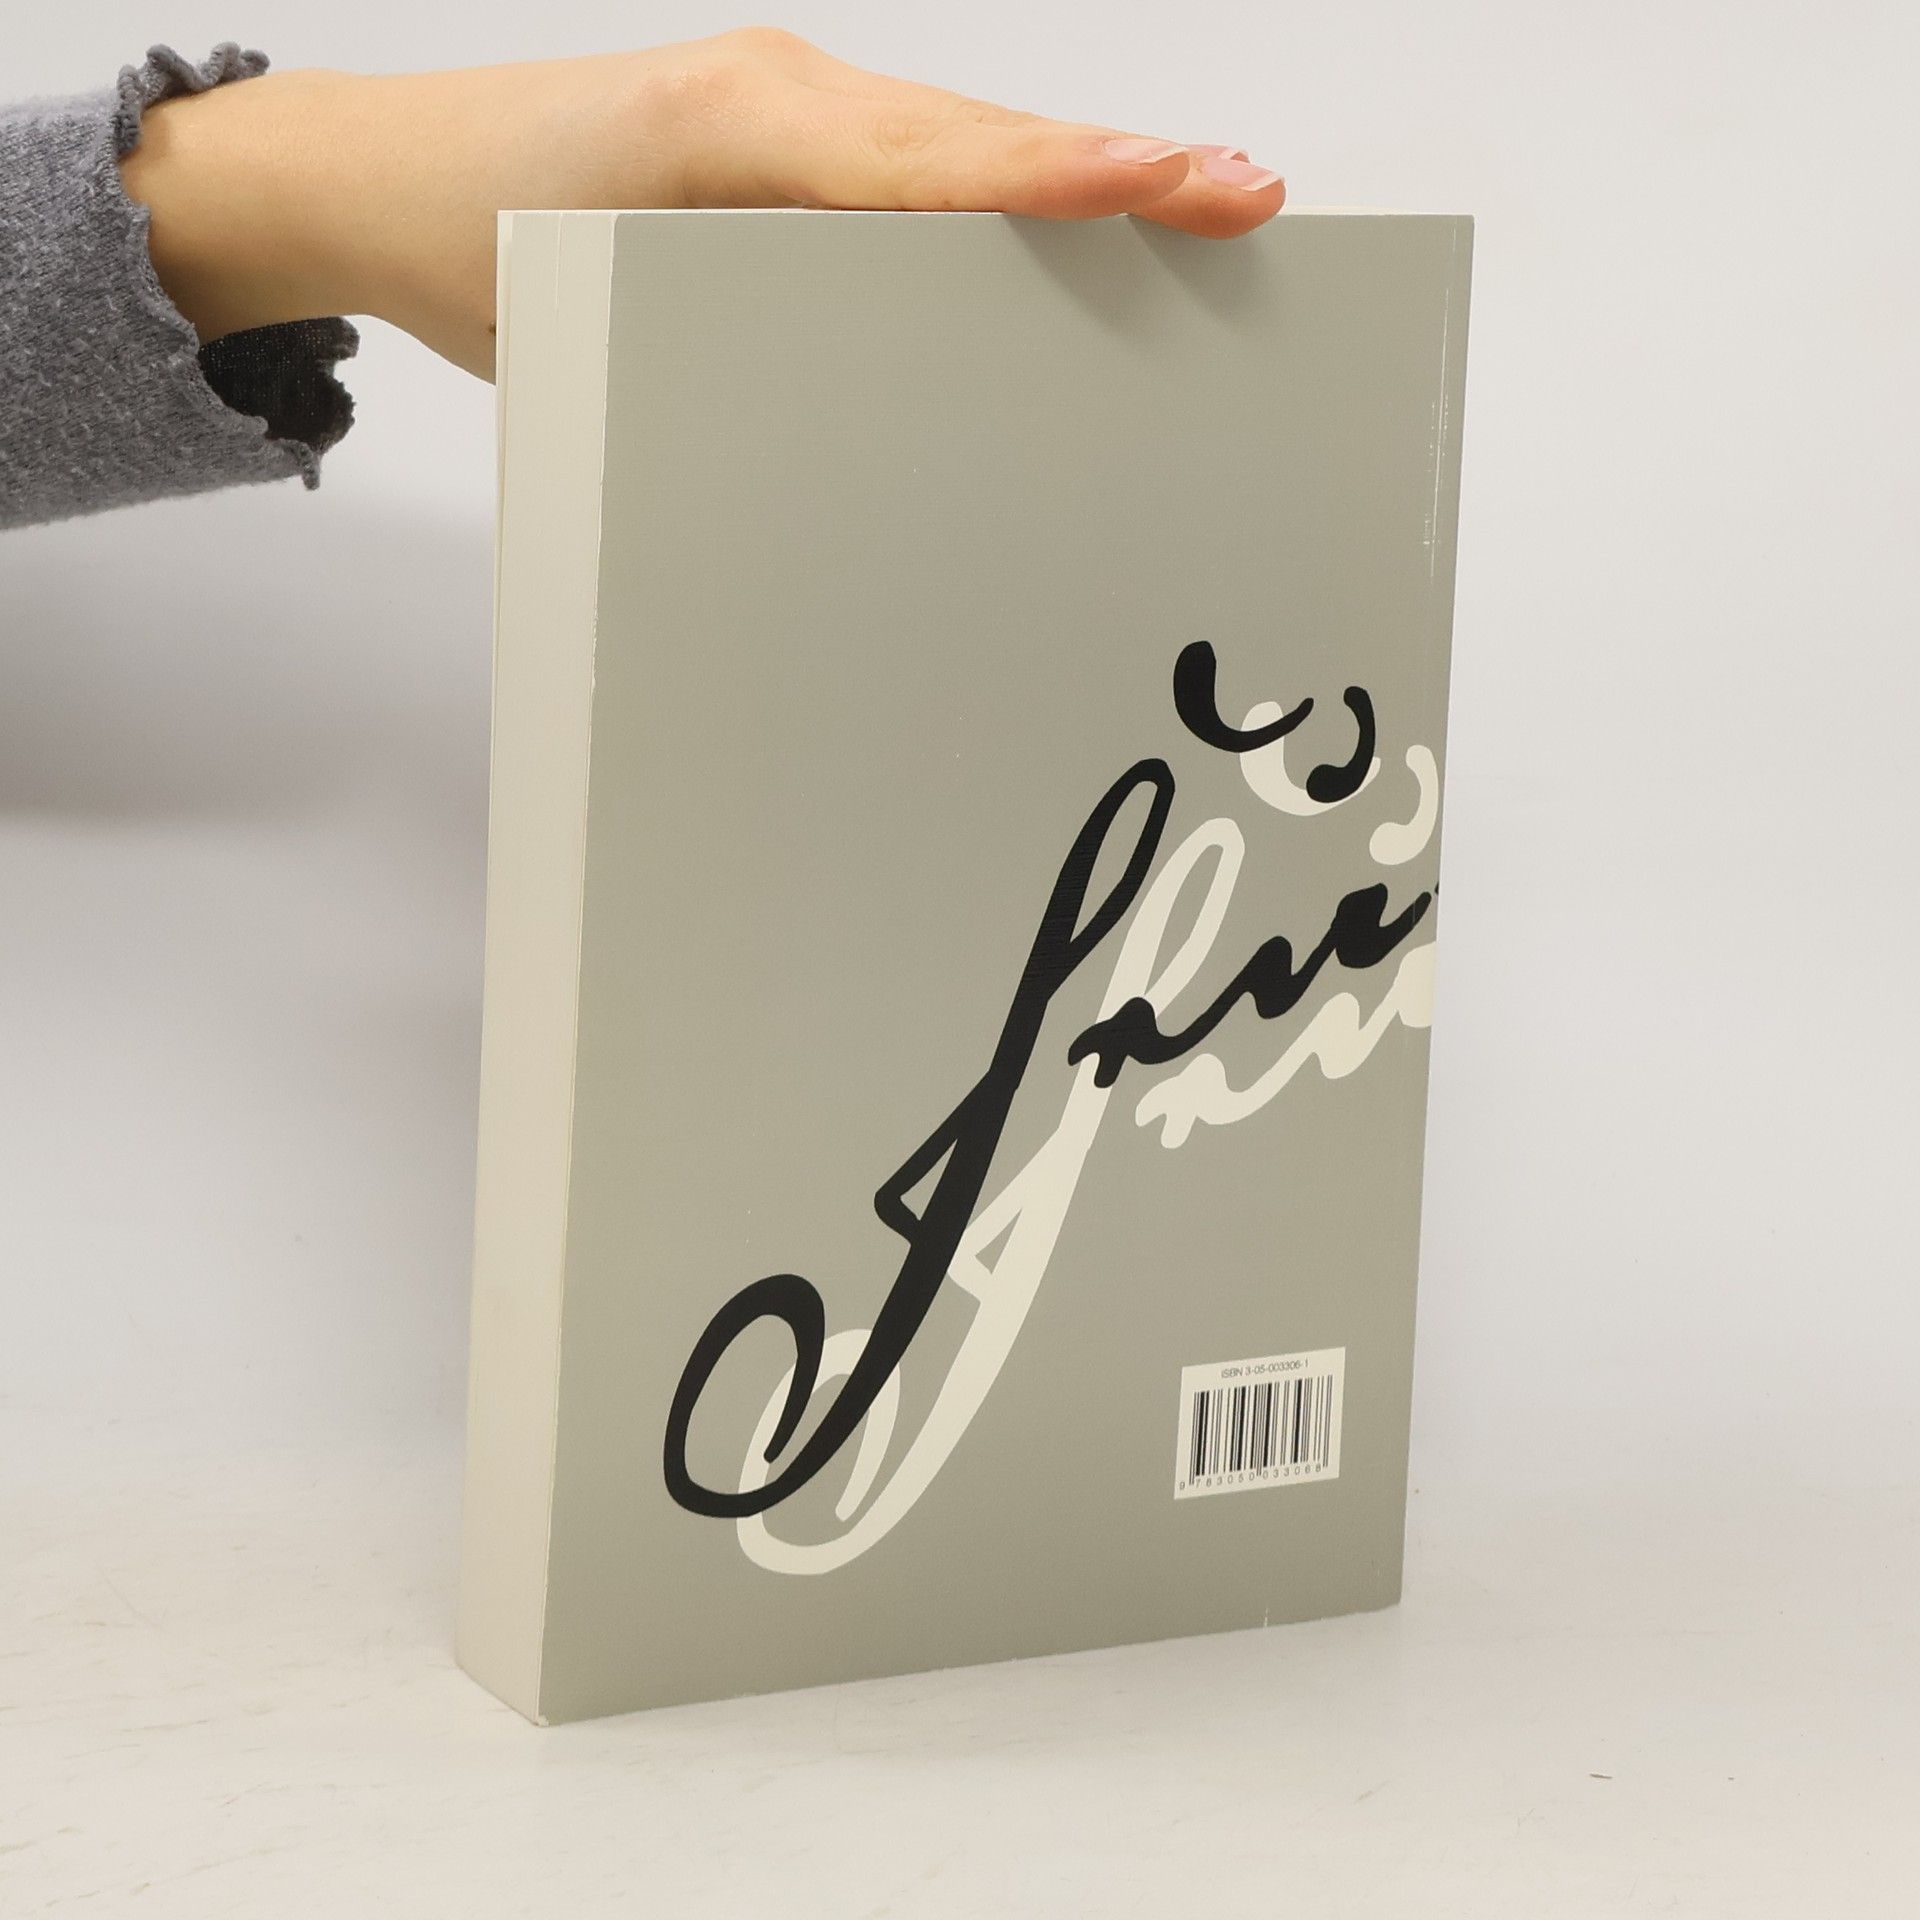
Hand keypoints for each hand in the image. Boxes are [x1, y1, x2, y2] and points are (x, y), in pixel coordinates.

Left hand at [119, 29, 1285, 378]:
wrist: (388, 185)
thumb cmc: (482, 238)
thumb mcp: (598, 305)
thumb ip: (731, 334)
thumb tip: (869, 424)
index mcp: (747, 128)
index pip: (943, 161)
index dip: (1069, 179)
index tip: (1181, 183)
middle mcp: (787, 102)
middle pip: (985, 139)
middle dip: (1122, 168)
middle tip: (1246, 197)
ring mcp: (790, 115)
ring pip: (960, 147)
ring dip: (1078, 176)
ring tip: (1199, 205)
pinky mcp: (783, 148)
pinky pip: (914, 170)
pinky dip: (1002, 194)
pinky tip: (1064, 225)